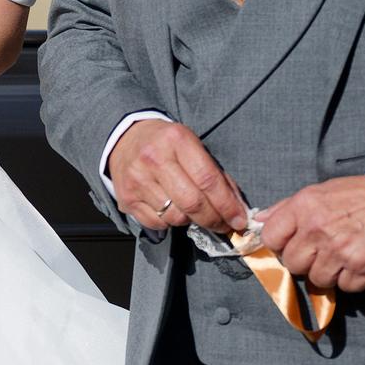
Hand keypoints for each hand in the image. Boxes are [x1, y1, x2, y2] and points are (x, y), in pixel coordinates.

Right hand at [108, 119, 248, 233]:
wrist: (126, 139)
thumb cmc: (167, 145)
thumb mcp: (193, 147)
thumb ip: (215, 175)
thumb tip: (236, 209)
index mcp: (176, 140)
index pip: (208, 180)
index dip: (227, 205)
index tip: (238, 219)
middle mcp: (154, 159)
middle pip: (192, 203)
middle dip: (213, 220)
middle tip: (222, 225)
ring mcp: (137, 180)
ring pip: (175, 217)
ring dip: (190, 220)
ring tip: (191, 211)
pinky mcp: (126, 198)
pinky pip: (157, 223)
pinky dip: (170, 222)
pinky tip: (170, 209)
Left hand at [259, 176, 364, 293]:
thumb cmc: (362, 197)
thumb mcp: (321, 192)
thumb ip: (288, 207)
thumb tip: (259, 220)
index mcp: (305, 207)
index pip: (271, 238)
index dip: (280, 244)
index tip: (292, 243)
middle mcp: (318, 230)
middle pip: (293, 264)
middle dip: (305, 261)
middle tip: (322, 251)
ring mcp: (339, 252)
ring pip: (317, 279)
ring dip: (329, 272)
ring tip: (343, 255)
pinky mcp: (360, 270)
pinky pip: (344, 287)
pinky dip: (351, 279)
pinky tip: (360, 262)